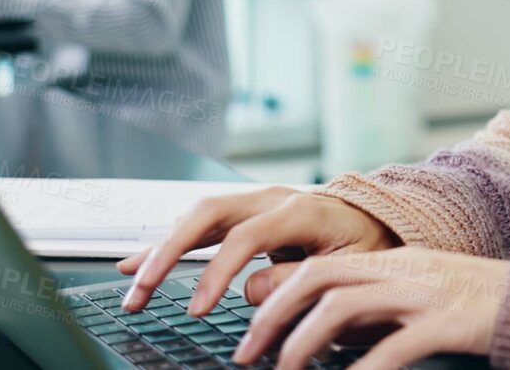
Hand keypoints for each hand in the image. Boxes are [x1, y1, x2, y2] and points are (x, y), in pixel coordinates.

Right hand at [116, 186, 402, 318]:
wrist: (375, 220)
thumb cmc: (365, 245)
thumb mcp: (347, 266)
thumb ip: (298, 278)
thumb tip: (247, 292)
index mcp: (300, 210)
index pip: (245, 236)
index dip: (217, 273)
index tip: (197, 310)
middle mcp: (271, 198)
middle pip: (207, 216)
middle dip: (168, 254)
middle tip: (141, 292)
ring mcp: (254, 202)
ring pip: (196, 218)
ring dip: (160, 252)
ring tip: (133, 289)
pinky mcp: (243, 214)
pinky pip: (198, 226)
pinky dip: (167, 245)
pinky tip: (137, 264)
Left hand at [233, 247, 508, 369]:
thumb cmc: (477, 308)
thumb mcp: (418, 299)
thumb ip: (373, 310)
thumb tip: (319, 336)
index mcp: (392, 263)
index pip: (318, 268)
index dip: (275, 300)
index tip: (250, 338)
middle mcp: (402, 271)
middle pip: (319, 280)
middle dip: (273, 318)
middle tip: (247, 357)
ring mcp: (425, 293)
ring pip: (344, 305)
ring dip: (304, 342)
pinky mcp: (449, 322)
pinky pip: (395, 344)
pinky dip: (364, 368)